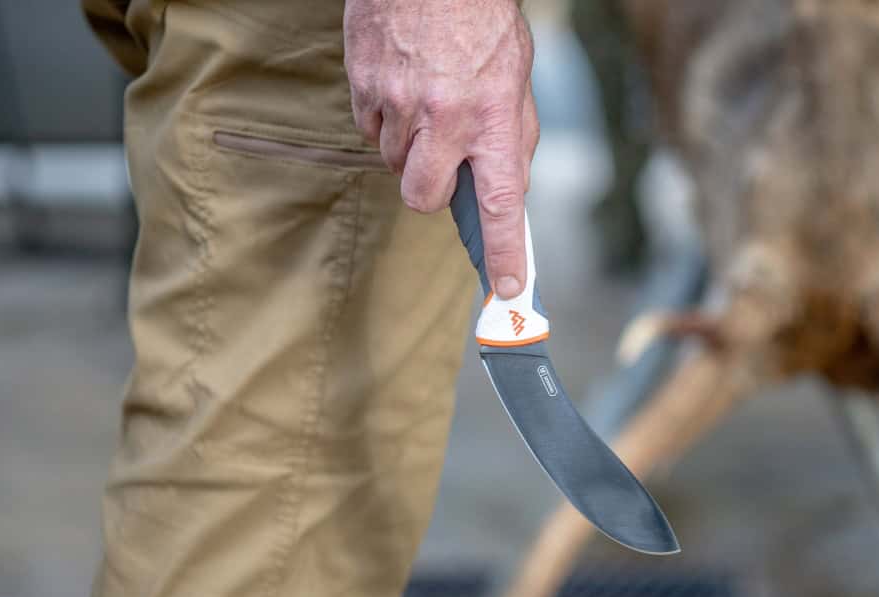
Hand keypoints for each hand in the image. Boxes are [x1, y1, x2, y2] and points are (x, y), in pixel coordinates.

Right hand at [344, 0, 539, 298]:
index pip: (500, 204)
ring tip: (425, 99)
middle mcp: (444, 117)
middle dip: (428, 191)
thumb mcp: (515, 77)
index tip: (506, 288)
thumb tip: (509, 191)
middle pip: (422, 198)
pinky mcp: (363, 86)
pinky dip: (384, 119)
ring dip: (408, 147)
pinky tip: (401, 84)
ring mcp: (397, 103)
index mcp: (491, 116)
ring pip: (392, 163)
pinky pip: (369, 129)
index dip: (504, 253)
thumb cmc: (479, 20)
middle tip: (440, 162)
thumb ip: (512, 136)